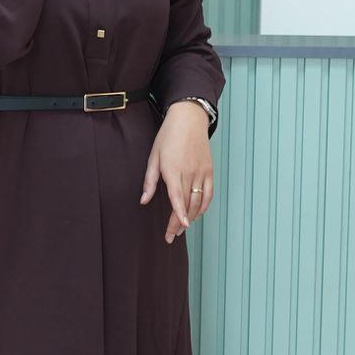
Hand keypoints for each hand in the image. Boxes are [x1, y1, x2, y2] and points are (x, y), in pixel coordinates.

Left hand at [140, 101, 213, 242]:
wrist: (189, 119)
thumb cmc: (168, 136)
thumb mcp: (153, 157)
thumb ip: (149, 181)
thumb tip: (144, 200)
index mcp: (172, 169)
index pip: (177, 197)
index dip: (178, 214)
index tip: (179, 227)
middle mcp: (189, 172)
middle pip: (187, 204)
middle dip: (179, 222)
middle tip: (172, 235)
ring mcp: (201, 172)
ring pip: (199, 202)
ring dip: (191, 217)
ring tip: (182, 228)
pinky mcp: (210, 171)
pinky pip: (209, 194)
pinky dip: (204, 206)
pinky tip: (197, 214)